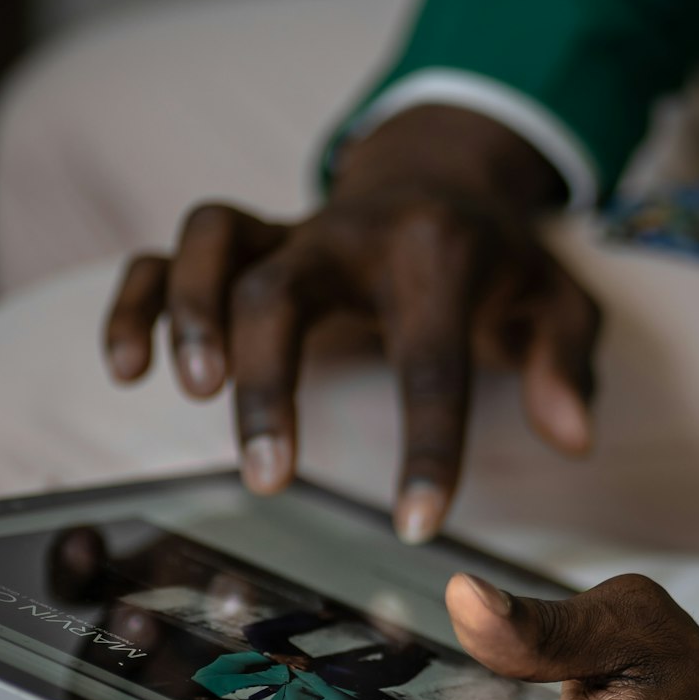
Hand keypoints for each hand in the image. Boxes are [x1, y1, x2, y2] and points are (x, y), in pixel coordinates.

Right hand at [103, 107, 600, 542]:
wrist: (445, 174)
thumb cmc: (501, 259)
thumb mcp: (561, 302)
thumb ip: (567, 364)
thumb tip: (571, 440)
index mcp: (438, 256)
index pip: (430, 361)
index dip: (425, 447)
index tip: (415, 525)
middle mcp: (352, 234)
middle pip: (283, 293)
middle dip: (268, 386)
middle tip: (270, 480)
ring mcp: (293, 229)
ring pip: (213, 245)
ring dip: (188, 316)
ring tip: (193, 394)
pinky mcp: (252, 236)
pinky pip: (169, 250)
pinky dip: (137, 301)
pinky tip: (126, 368)